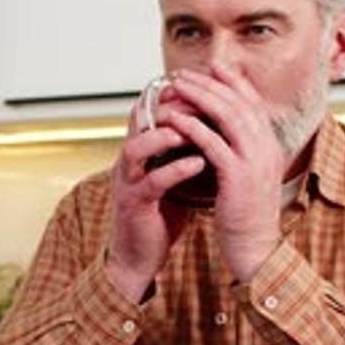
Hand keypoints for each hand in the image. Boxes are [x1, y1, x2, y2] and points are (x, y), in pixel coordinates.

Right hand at [105, 104, 204, 301]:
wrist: (140, 258)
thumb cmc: (160, 215)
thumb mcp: (173, 175)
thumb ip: (186, 151)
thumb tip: (215, 128)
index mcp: (140, 151)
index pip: (150, 110)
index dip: (172, 94)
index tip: (203, 86)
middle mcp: (129, 162)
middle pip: (139, 120)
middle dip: (168, 106)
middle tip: (199, 99)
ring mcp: (128, 182)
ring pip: (137, 147)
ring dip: (165, 135)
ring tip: (194, 128)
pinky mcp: (134, 205)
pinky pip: (151, 182)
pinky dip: (174, 170)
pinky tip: (198, 163)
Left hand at [165, 62, 284, 281]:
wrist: (256, 249)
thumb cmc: (246, 216)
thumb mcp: (250, 176)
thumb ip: (242, 151)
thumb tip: (225, 131)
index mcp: (270, 146)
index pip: (252, 102)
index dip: (232, 81)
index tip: (212, 67)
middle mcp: (266, 148)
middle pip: (238, 102)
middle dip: (210, 83)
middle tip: (185, 73)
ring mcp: (254, 161)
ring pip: (227, 116)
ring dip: (199, 97)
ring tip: (177, 87)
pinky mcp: (238, 177)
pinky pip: (212, 143)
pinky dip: (192, 127)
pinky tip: (174, 119)